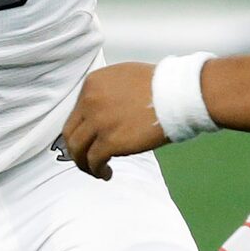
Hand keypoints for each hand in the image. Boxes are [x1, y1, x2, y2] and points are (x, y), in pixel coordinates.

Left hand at [61, 62, 164, 177]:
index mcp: (92, 84)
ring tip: (97, 170)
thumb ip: (107, 92)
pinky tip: (107, 173)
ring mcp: (98, 121)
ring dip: (84, 164)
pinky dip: (97, 170)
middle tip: (86, 160)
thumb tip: (102, 112)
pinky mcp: (110, 140)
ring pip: (78, 150)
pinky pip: (94, 161)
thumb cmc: (161, 85)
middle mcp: (89, 101)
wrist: (178, 94)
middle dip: (76, 151)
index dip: (81, 131)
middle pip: (71, 133)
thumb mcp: (123, 77)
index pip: (76, 113)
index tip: (90, 141)